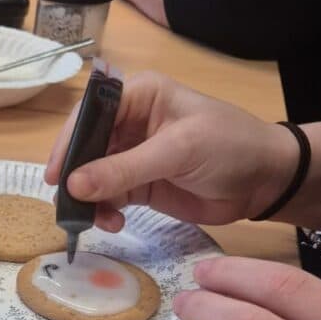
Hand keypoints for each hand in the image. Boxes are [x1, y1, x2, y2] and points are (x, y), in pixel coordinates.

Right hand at [43, 72, 297, 229]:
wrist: (265, 180)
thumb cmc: (229, 147)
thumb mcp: (177, 151)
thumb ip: (124, 169)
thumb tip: (73, 186)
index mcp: (138, 96)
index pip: (89, 112)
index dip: (69, 141)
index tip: (55, 175)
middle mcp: (128, 123)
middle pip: (84, 147)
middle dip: (74, 177)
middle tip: (67, 205)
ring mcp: (131, 156)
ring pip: (91, 177)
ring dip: (88, 200)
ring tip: (94, 221)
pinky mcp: (138, 185)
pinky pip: (107, 198)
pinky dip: (103, 212)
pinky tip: (113, 223)